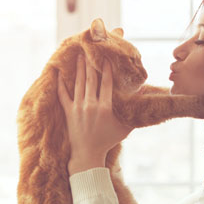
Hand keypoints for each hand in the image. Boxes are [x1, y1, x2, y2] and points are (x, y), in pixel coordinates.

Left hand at [57, 55, 133, 175]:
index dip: (107, 69)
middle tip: (90, 49)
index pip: (106, 83)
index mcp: (105, 107)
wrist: (88, 154)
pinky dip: (61, 84)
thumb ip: (134, 112)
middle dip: (90, 63)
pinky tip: (59, 74)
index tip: (107, 58)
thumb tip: (144, 98)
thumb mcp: (125, 127)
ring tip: (78, 56)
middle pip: (90, 79)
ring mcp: (78, 108)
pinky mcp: (69, 112)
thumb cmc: (108, 141)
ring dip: (78, 69)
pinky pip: (63, 95)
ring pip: (78, 84)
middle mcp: (91, 105)